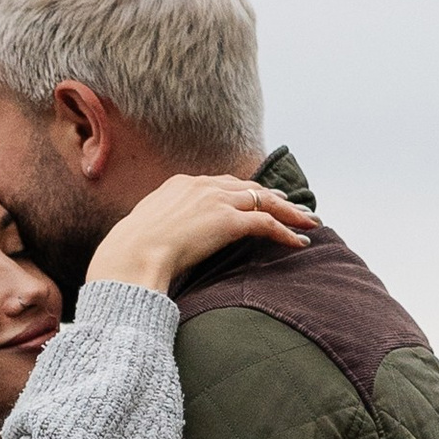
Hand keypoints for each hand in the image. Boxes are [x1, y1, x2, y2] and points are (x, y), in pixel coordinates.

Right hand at [87, 172, 313, 297]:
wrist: (131, 256)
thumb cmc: (130, 252)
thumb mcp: (145, 229)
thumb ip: (163, 226)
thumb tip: (162, 241)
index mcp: (181, 184)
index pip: (223, 183)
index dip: (245, 192)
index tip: (258, 198)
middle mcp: (202, 185)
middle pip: (249, 188)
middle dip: (274, 198)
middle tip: (293, 207)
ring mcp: (216, 201)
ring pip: (264, 201)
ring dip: (289, 214)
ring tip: (308, 223)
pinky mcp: (228, 221)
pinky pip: (266, 223)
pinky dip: (286, 232)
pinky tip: (298, 242)